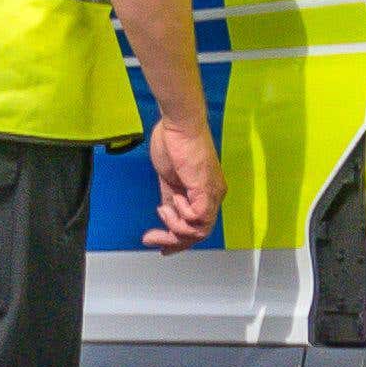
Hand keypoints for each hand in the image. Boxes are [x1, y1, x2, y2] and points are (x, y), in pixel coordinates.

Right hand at [146, 113, 223, 248]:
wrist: (178, 124)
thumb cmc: (174, 143)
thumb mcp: (169, 179)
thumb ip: (170, 198)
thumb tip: (166, 214)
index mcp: (206, 192)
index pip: (197, 226)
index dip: (177, 239)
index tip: (157, 242)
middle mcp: (213, 195)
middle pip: (199, 233)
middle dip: (173, 241)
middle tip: (151, 239)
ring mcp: (212, 193)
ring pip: (199, 231)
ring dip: (174, 227)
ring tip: (162, 210)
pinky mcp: (206, 189)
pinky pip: (197, 219)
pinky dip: (180, 216)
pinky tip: (171, 201)